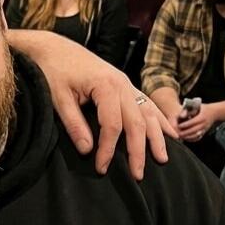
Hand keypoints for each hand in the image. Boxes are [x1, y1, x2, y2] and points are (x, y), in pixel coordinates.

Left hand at [21, 33, 176, 177]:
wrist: (55, 48)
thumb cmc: (54, 71)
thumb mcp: (58, 97)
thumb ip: (73, 123)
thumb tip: (87, 150)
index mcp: (106, 86)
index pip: (113, 125)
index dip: (108, 149)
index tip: (101, 168)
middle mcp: (122, 84)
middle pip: (137, 122)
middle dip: (138, 151)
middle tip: (138, 175)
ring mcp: (127, 84)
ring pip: (148, 113)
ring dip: (157, 137)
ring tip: (163, 159)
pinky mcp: (127, 85)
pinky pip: (149, 104)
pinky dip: (160, 120)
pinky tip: (170, 134)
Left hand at [176, 101, 215, 143]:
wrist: (215, 112)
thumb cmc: (204, 108)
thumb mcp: (196, 106)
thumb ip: (188, 110)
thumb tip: (181, 115)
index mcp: (202, 117)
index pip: (192, 122)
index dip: (184, 125)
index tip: (178, 126)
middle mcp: (204, 124)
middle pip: (193, 130)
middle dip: (185, 133)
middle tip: (177, 133)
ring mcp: (205, 129)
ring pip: (196, 135)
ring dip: (187, 137)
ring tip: (180, 137)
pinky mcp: (205, 132)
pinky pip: (198, 137)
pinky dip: (192, 139)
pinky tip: (186, 138)